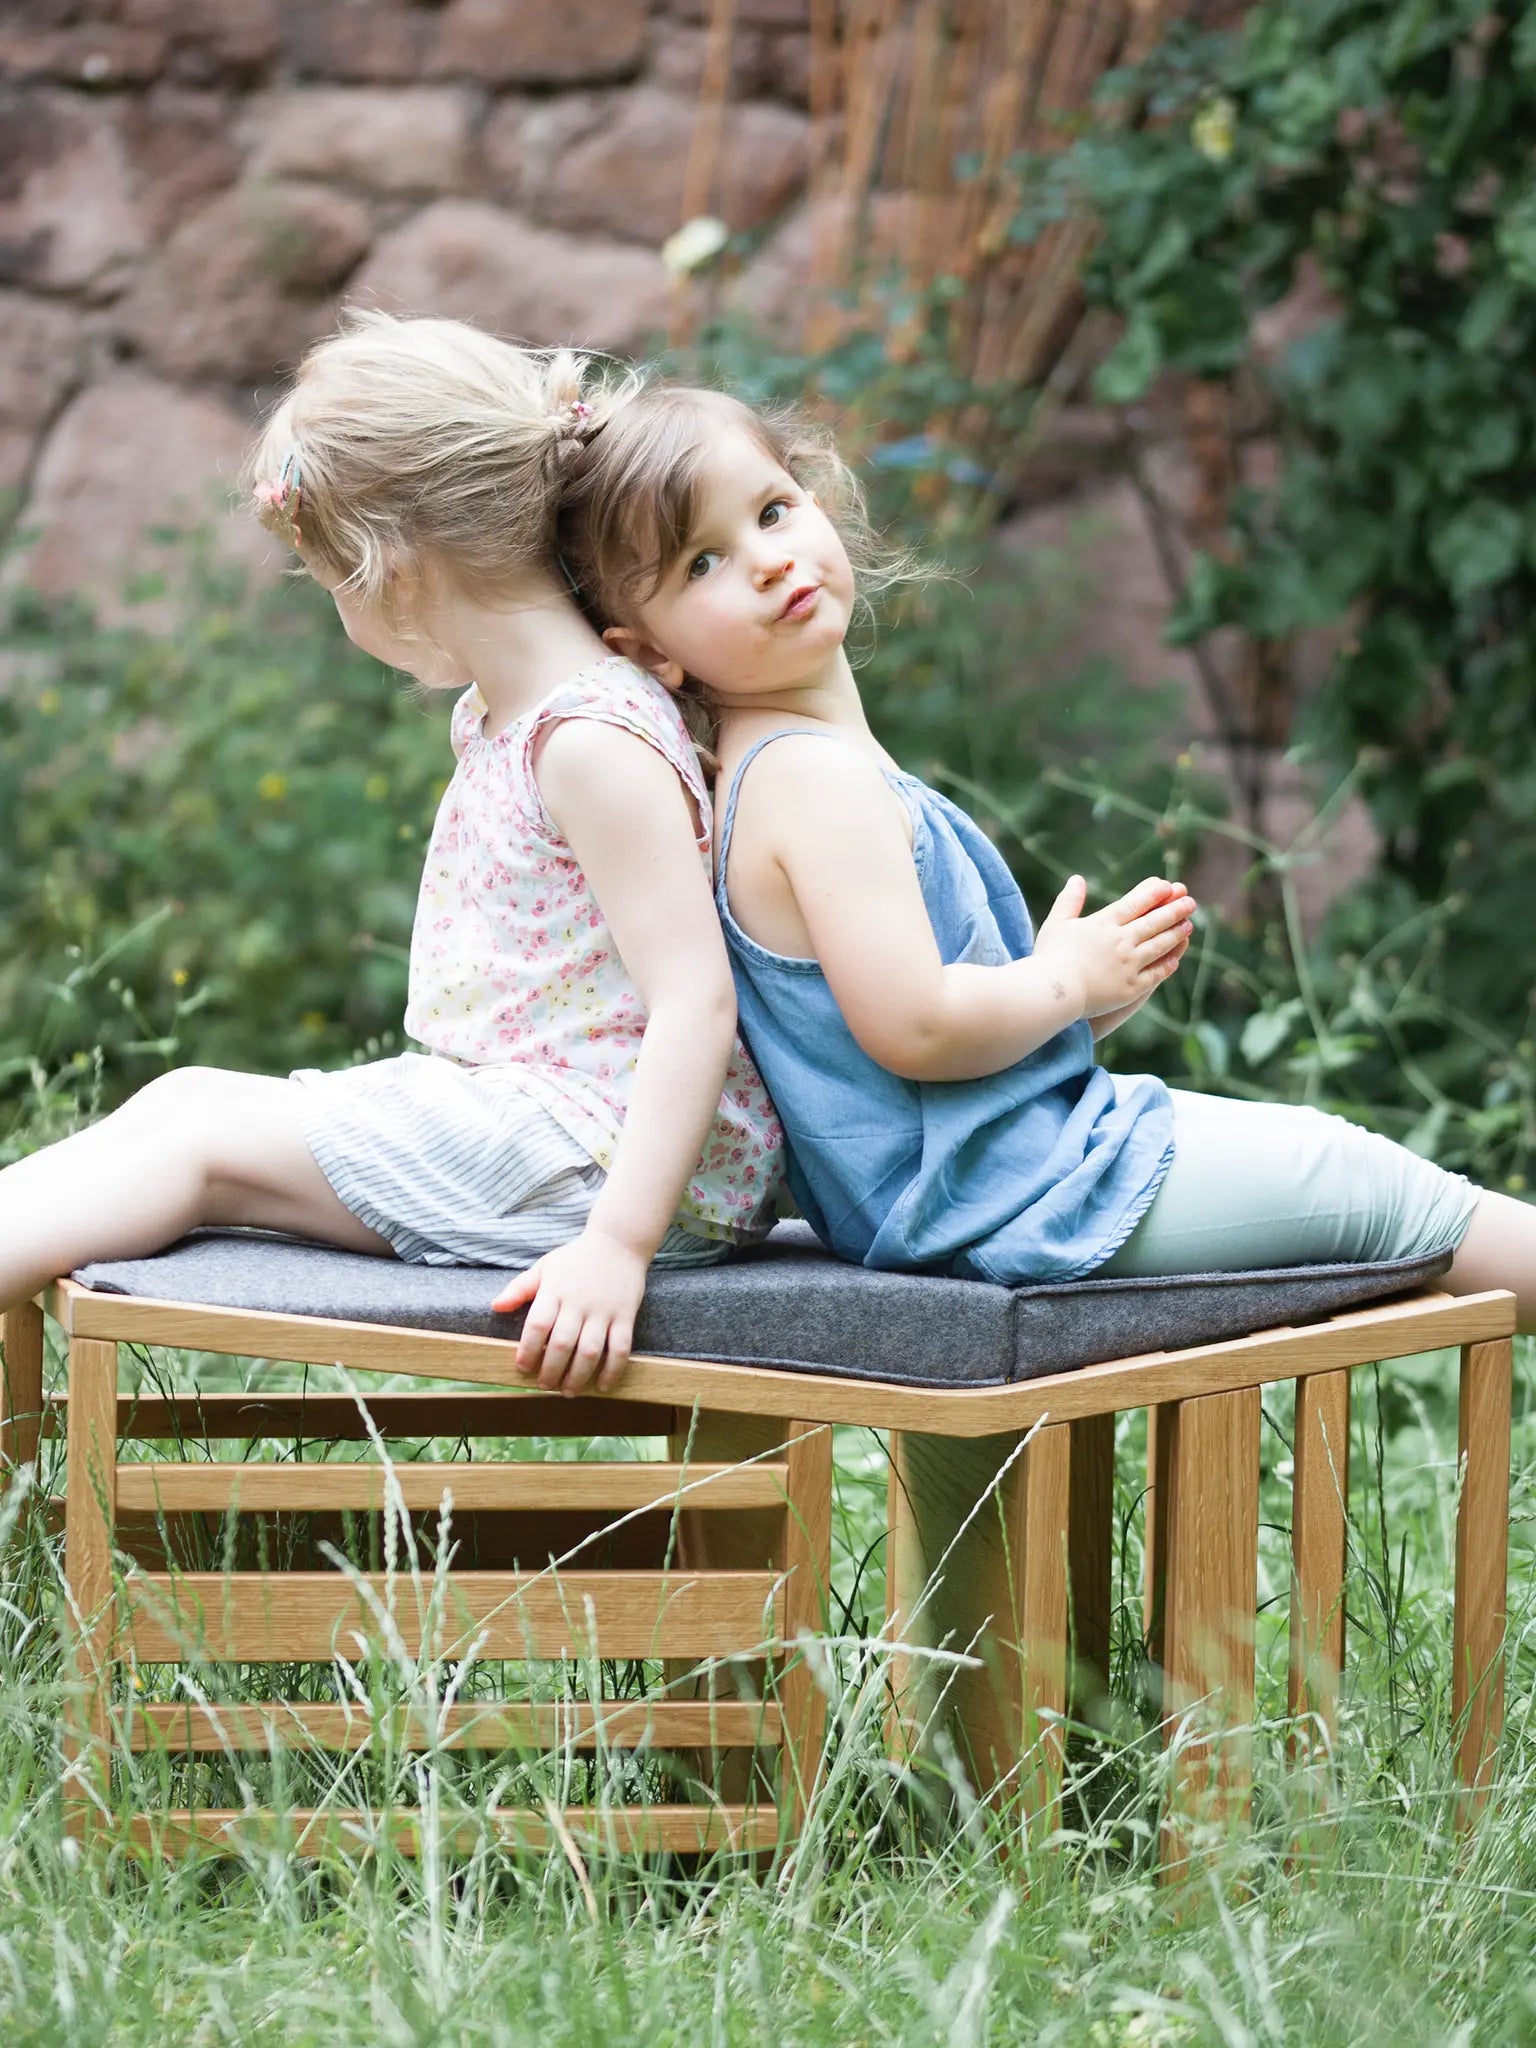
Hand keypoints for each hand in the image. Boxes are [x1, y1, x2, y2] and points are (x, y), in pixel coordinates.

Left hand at [490, 1226, 649, 1394]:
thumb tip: (496, 1307)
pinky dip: (612, 1370)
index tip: (522, 1367)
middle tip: (544, 1385)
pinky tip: (603, 1385)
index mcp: (555, 1290)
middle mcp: (578, 1302)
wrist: (619, 1242)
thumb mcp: (545, 1266)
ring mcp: (603, 1310)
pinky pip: (620, 1348)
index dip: (528, 1350)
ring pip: (589, 1351)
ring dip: (577, 1376)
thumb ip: (520, 1288)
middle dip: (550, 1371)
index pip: (537, 1325)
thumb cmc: (577, 1258)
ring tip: (568, 1391)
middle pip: (561, 1344)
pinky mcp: (625, 1316)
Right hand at [1034, 874, 1195, 1020]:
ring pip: (1159, 945)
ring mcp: (1129, 965)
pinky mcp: (1131, 988)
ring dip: (1176, 934)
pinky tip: (1175, 960)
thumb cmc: (1049, 957)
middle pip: (1154, 922)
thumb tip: (1077, 878)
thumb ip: (1069, 900)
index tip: (1168, 886)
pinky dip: (1166, 965)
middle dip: (1174, 910)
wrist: (1051, 992)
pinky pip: (1154, 974)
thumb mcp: (1057, 923)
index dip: (1153, 893)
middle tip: (1190, 901)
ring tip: (1189, 925)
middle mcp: (1121, 941)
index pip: (1134, 904)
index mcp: (1104, 923)